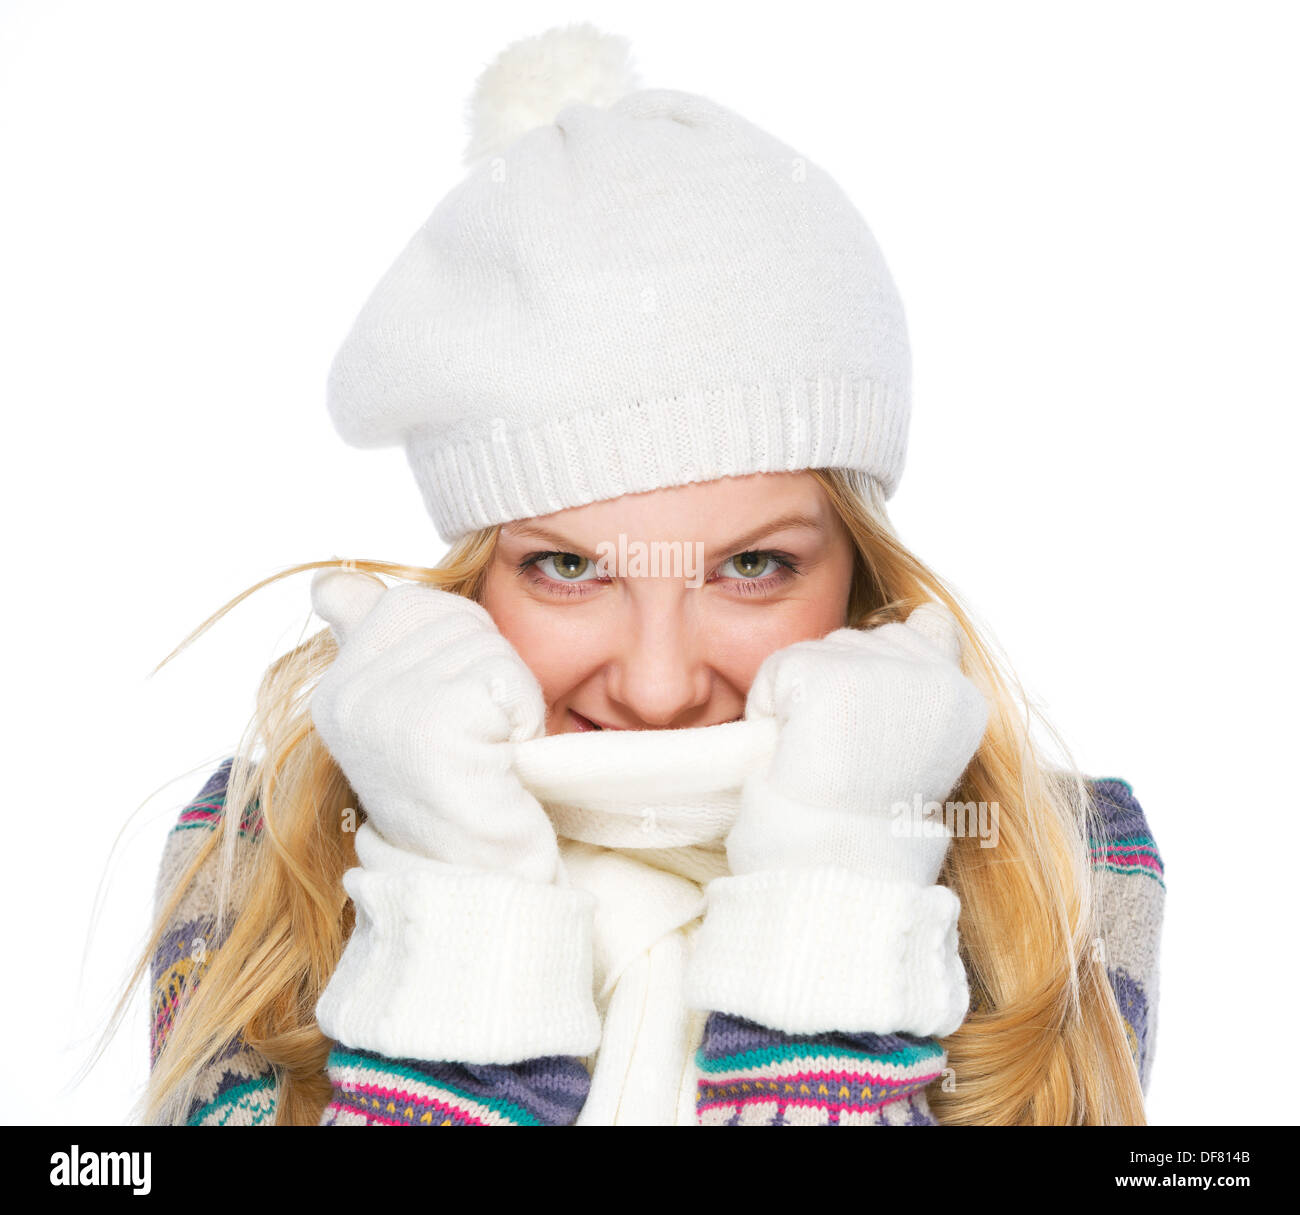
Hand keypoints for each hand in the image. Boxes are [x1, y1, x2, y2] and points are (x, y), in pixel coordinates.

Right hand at [309, 568, 560, 884]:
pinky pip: (507, 676)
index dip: (450, 645)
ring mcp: (385, 707)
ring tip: (485, 753)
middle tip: (474, 739)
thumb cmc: (457, 793)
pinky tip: (501, 762)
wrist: (478, 880)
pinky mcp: (434, 722)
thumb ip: (368, 639)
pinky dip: (524, 717)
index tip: (445, 714)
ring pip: (485, 644)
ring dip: (508, 698)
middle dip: (485, 669)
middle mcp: (347, 694)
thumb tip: (329, 581)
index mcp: (335, 690)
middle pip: (452, 616)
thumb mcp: (400, 710)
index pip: (402, 602)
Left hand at [725, 601, 989, 886]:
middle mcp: (930, 672)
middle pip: (858, 640)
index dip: (882, 682)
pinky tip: (795, 751)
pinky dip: (769, 712)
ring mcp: (875, 666)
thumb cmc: (871, 819)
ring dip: (802, 703)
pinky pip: (775, 673)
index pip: (924, 633)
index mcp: (960, 694)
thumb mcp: (921, 743)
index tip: (876, 739)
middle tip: (846, 757)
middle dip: (837, 690)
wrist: (836, 859)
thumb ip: (928, 674)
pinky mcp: (821, 670)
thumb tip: (929, 612)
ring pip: (815, 654)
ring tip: (823, 758)